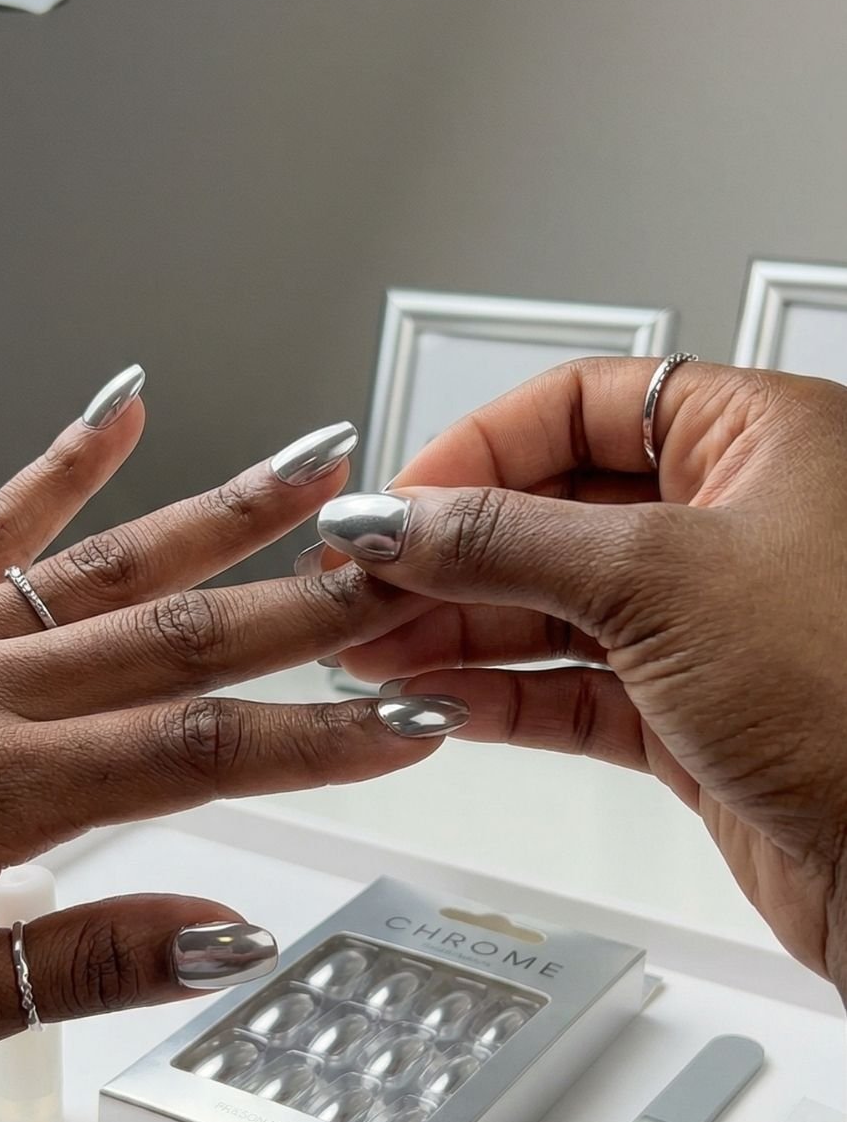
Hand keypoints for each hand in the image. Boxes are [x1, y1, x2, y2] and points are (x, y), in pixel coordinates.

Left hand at [0, 375, 443, 1086]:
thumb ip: (82, 962)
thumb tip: (222, 931)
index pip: (195, 754)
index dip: (318, 737)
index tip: (406, 720)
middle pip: (175, 637)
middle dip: (308, 606)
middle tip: (407, 566)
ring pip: (102, 564)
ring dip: (220, 510)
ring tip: (314, 465)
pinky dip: (58, 463)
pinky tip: (120, 407)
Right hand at [318, 358, 846, 990]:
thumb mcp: (657, 580)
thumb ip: (505, 543)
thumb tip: (398, 517)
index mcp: (759, 438)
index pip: (582, 405)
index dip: (477, 449)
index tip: (397, 502)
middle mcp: (738, 521)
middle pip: (555, 511)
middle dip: (451, 552)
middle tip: (361, 587)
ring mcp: (715, 624)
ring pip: (556, 607)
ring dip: (459, 630)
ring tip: (372, 650)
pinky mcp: (697, 716)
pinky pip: (576, 689)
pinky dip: (504, 697)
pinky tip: (438, 701)